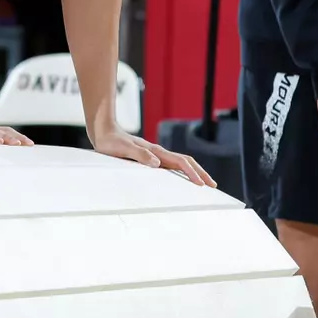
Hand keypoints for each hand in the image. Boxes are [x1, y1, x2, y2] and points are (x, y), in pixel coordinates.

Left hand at [90, 127, 216, 185]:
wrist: (104, 131)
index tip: (202, 184)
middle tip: (213, 185)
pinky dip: (182, 172)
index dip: (192, 173)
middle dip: (200, 173)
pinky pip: (171, 165)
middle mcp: (158, 152)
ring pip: (180, 163)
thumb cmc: (111, 142)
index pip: (180, 162)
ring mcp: (156, 155)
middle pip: (186, 161)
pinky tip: (182, 179)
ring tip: (204, 183)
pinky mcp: (150, 158)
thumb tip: (157, 163)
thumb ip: (139, 154)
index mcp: (155, 151)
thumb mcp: (123, 149)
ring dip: (194, 172)